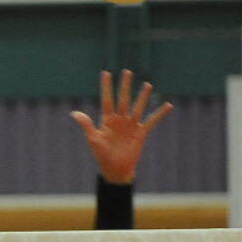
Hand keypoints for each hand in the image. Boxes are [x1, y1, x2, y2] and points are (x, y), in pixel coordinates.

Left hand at [70, 69, 171, 184]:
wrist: (115, 169)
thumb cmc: (102, 155)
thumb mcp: (93, 140)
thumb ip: (86, 125)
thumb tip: (74, 113)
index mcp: (107, 120)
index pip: (107, 99)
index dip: (106, 87)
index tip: (106, 73)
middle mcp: (119, 120)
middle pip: (123, 99)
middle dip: (125, 86)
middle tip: (127, 71)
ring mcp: (131, 125)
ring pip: (137, 107)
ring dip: (142, 97)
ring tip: (147, 84)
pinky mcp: (141, 133)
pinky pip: (152, 121)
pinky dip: (160, 114)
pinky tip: (168, 105)